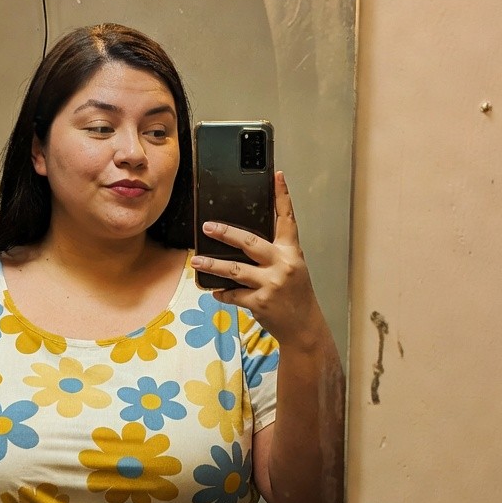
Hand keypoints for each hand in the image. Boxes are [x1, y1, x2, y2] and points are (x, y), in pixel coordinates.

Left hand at [190, 171, 322, 346]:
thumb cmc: (295, 294)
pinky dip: (222, 293)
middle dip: (227, 233)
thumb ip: (273, 253)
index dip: (283, 196)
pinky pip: (233, 294)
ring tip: (197, 260)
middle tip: (208, 227)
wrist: (304, 326)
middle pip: (251, 242)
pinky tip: (214, 291)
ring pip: (235, 270)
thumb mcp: (291, 268)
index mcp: (291, 252)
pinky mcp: (260, 302)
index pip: (287, 219)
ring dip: (212, 265)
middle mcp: (283, 265)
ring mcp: (271, 284)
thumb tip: (242, 241)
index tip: (277, 175)